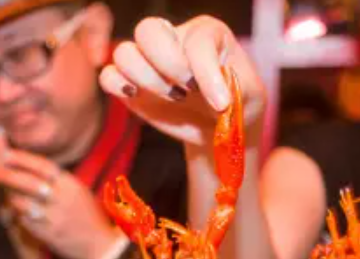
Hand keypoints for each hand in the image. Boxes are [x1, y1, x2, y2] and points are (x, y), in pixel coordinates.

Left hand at [0, 149, 125, 258]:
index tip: (5, 153)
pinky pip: (25, 221)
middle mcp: (62, 199)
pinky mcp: (48, 235)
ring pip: (23, 203)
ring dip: (11, 198)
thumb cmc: (86, 215)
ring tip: (7, 195)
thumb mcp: (77, 191)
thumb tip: (30, 166)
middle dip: (8, 175)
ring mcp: (55, 218)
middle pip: (28, 183)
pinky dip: (18, 216)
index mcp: (70, 184)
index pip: (42, 166)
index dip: (22, 159)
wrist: (100, 245)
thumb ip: (57, 180)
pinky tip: (16, 213)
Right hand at [99, 16, 265, 146]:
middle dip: (167, 64)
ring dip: (147, 79)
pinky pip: (108, 75)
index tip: (221, 104)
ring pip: (124, 52)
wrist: (217, 126)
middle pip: (148, 30)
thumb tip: (214, 98)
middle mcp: (172, 39)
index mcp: (206, 32)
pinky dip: (116, 85)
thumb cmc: (236, 104)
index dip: (206, 73)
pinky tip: (136, 97)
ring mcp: (147, 60)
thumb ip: (235, 89)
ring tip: (173, 98)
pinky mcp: (130, 84)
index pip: (197, 41)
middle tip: (186, 90)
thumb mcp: (250, 96)